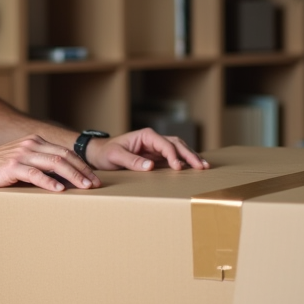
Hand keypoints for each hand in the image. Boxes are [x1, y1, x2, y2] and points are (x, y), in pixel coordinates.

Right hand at [0, 135, 101, 192]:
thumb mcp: (18, 163)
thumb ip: (36, 166)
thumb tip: (58, 181)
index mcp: (34, 142)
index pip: (64, 152)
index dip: (81, 165)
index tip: (93, 177)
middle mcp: (30, 145)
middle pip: (64, 156)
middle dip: (83, 171)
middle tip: (96, 184)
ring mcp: (21, 155)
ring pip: (54, 163)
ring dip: (73, 176)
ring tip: (84, 187)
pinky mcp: (11, 167)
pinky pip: (35, 173)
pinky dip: (49, 182)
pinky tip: (60, 190)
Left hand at [85, 128, 209, 172]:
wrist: (99, 153)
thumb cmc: (106, 153)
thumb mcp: (116, 156)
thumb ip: (132, 161)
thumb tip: (151, 166)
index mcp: (146, 135)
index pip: (165, 144)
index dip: (174, 156)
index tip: (179, 168)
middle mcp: (154, 139)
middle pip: (177, 144)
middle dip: (190, 155)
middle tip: (202, 166)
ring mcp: (156, 147)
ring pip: (179, 149)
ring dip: (191, 157)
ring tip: (204, 166)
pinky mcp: (157, 156)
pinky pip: (174, 157)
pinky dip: (185, 161)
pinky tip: (194, 167)